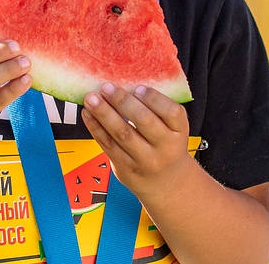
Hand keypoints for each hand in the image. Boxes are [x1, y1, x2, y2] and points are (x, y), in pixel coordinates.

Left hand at [82, 84, 191, 198]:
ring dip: (104, 114)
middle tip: (107, 87)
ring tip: (92, 98)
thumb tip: (127, 84)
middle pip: (144, 122)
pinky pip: (108, 146)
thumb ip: (157, 111)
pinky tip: (88, 115)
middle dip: (123, 102)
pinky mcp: (126, 169)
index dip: (154, 99)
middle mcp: (165, 147)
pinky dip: (96, 128)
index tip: (138, 87)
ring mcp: (145, 160)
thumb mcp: (173, 129)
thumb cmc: (167, 146)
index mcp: (179, 132)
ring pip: (122, 134)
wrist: (166, 183)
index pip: (171, 112)